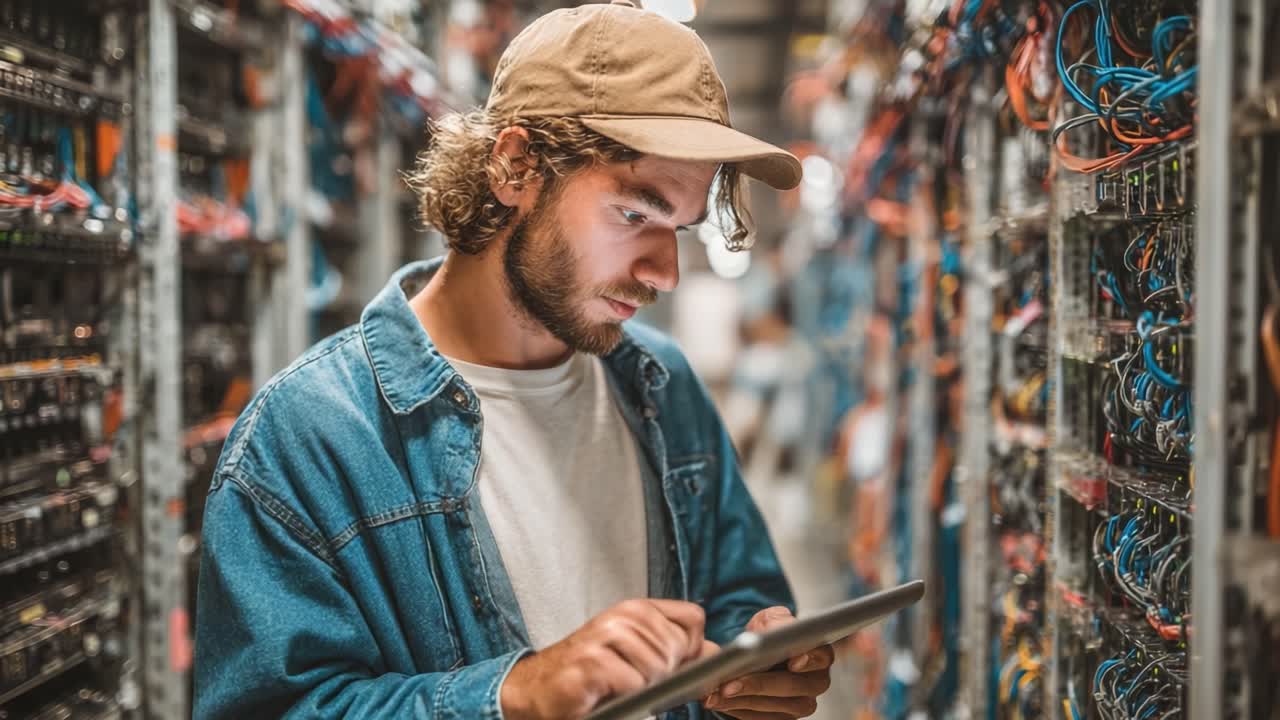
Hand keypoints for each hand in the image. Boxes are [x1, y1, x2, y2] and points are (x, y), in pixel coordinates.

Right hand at [500, 599, 714, 719]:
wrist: (540, 689)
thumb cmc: (592, 675)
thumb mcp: (640, 656)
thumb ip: (679, 653)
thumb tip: (715, 652)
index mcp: (638, 610)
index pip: (693, 617)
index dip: (692, 647)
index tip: (673, 664)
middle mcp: (622, 615)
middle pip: (678, 647)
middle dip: (665, 675)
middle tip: (634, 680)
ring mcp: (605, 635)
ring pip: (658, 666)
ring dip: (643, 688)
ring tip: (619, 686)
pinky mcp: (591, 661)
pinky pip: (633, 683)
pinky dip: (625, 696)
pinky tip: (605, 692)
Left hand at [702, 606, 833, 718]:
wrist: (756, 654)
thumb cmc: (768, 635)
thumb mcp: (770, 620)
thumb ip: (775, 623)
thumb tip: (772, 632)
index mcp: (819, 653)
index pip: (820, 657)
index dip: (807, 660)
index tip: (792, 662)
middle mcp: (815, 681)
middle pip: (791, 686)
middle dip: (758, 684)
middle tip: (730, 683)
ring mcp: (801, 704)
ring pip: (775, 706)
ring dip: (743, 700)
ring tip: (718, 693)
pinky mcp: (784, 718)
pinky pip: (763, 719)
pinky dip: (739, 710)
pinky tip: (722, 702)